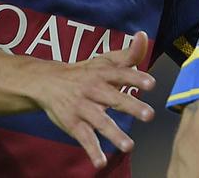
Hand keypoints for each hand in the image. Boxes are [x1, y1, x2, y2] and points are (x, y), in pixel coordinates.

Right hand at [29, 30, 157, 168]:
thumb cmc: (86, 72)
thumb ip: (128, 53)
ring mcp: (82, 108)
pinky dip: (92, 151)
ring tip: (129, 146)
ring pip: (99, 121)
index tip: (151, 83)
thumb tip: (143, 35)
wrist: (47, 82)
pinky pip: (84, 138)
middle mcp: (93, 89)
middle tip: (149, 115)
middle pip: (113, 98)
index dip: (135, 77)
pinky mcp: (73, 124)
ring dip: (114, 134)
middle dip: (131, 106)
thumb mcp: (105, 60)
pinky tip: (101, 163)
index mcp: (103, 73)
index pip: (121, 74)